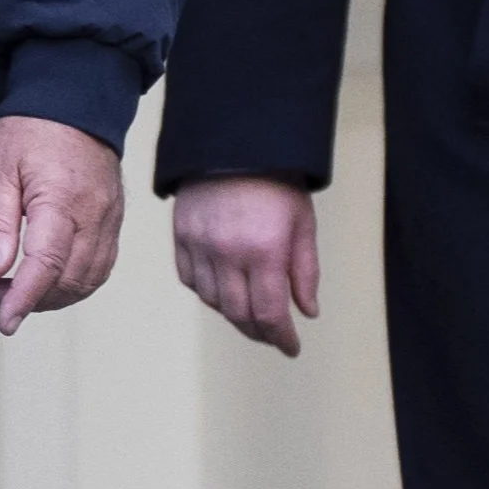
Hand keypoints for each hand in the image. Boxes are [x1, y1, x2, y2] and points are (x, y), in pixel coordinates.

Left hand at [0, 114, 126, 333]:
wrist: (75, 99)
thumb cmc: (31, 130)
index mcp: (61, 200)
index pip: (47, 266)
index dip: (24, 300)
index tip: (5, 321)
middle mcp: (93, 215)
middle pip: (70, 281)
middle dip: (32, 300)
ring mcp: (109, 218)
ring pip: (88, 279)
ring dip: (53, 296)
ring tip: (15, 288)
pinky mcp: (114, 219)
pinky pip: (101, 265)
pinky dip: (75, 283)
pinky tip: (48, 277)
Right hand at [172, 174, 320, 356]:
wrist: (235, 142)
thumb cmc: (275, 179)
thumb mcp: (303, 223)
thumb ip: (305, 271)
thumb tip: (307, 311)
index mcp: (264, 251)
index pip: (270, 313)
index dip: (282, 337)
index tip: (291, 347)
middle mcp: (228, 253)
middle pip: (239, 314)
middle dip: (259, 332)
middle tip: (273, 336)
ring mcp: (200, 245)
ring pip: (213, 301)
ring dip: (234, 315)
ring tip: (251, 315)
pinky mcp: (181, 236)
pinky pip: (190, 280)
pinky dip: (207, 293)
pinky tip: (223, 291)